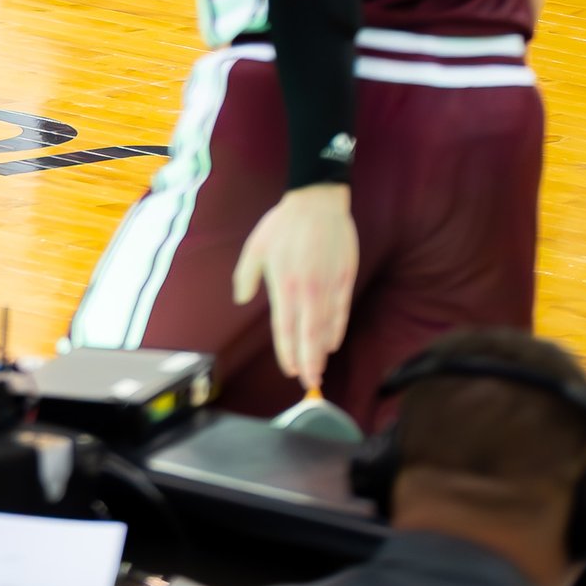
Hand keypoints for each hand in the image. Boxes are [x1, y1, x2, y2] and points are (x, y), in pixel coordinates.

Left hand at [233, 184, 358, 396]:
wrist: (317, 202)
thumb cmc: (283, 225)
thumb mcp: (255, 248)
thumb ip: (246, 277)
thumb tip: (241, 299)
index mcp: (284, 286)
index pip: (285, 330)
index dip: (288, 354)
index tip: (289, 371)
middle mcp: (307, 292)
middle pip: (309, 337)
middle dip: (309, 363)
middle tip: (309, 383)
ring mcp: (329, 287)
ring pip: (327, 329)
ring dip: (322, 351)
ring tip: (318, 368)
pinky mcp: (344, 280)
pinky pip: (341, 313)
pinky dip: (337, 330)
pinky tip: (332, 342)